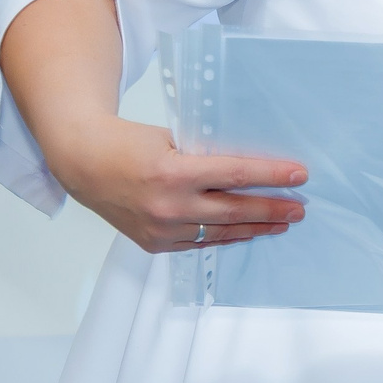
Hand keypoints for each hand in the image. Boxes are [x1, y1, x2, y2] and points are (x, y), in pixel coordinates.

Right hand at [0, 0, 306, 252]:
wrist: (82, 163)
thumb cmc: (128, 143)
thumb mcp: (171, 139)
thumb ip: (206, 156)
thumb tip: (251, 168)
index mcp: (173, 172)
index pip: (236, 175)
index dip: (272, 175)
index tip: (300, 175)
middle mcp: (169, 205)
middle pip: (236, 210)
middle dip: (274, 209)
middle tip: (300, 208)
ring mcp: (162, 229)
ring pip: (222, 232)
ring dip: (256, 227)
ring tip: (282, 222)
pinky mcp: (156, 243)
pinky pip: (201, 243)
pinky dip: (226, 236)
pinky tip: (248, 231)